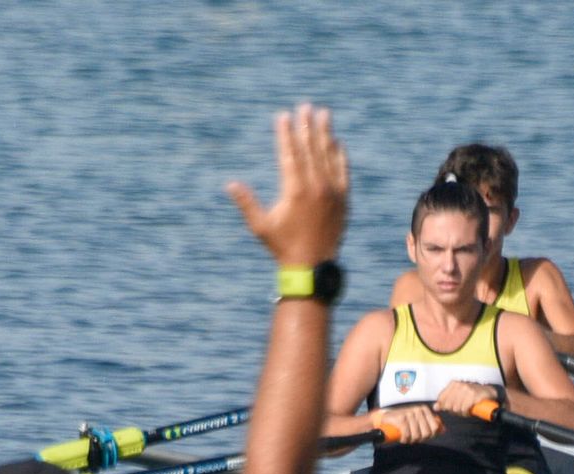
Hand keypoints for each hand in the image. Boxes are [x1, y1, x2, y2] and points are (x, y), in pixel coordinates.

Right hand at [227, 104, 347, 266]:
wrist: (313, 266)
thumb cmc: (282, 247)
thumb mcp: (261, 226)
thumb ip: (247, 203)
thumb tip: (230, 184)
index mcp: (294, 190)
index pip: (289, 153)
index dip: (286, 133)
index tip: (283, 116)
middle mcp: (315, 187)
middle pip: (310, 148)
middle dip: (306, 125)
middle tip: (304, 106)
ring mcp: (332, 192)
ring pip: (328, 155)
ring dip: (325, 133)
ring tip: (323, 113)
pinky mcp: (343, 199)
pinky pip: (342, 170)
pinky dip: (339, 155)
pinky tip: (337, 142)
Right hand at [373, 405, 442, 443]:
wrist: (387, 417)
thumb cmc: (404, 420)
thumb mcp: (419, 420)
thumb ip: (431, 424)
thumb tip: (444, 430)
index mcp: (424, 410)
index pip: (434, 427)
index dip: (429, 435)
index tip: (422, 437)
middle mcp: (418, 410)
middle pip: (426, 433)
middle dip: (420, 439)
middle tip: (413, 439)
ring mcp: (410, 414)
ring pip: (416, 435)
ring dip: (411, 440)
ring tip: (407, 438)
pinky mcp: (401, 419)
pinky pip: (407, 435)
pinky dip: (405, 440)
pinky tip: (402, 439)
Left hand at [433, 381, 503, 417]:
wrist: (488, 392)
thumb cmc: (471, 395)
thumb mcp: (457, 396)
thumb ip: (445, 401)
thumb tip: (435, 407)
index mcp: (453, 384)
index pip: (441, 398)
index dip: (444, 406)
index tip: (450, 408)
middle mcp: (459, 385)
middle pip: (448, 405)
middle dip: (453, 410)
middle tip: (460, 410)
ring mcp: (466, 389)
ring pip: (456, 408)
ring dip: (460, 412)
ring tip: (465, 410)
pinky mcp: (473, 395)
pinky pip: (464, 408)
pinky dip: (466, 413)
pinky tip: (468, 411)